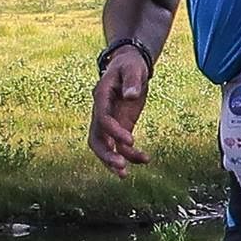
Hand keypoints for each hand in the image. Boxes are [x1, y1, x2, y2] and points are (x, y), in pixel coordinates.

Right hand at [89, 48, 148, 172]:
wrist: (130, 66)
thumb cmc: (130, 65)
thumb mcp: (133, 68)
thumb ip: (132, 81)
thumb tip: (131, 96)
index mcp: (101, 96)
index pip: (102, 118)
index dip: (113, 131)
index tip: (130, 140)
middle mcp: (101, 112)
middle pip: (95, 138)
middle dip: (105, 154)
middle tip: (120, 167)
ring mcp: (110, 121)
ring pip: (105, 146)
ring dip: (113, 161)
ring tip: (126, 175)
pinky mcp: (120, 126)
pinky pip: (121, 145)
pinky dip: (131, 154)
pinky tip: (145, 160)